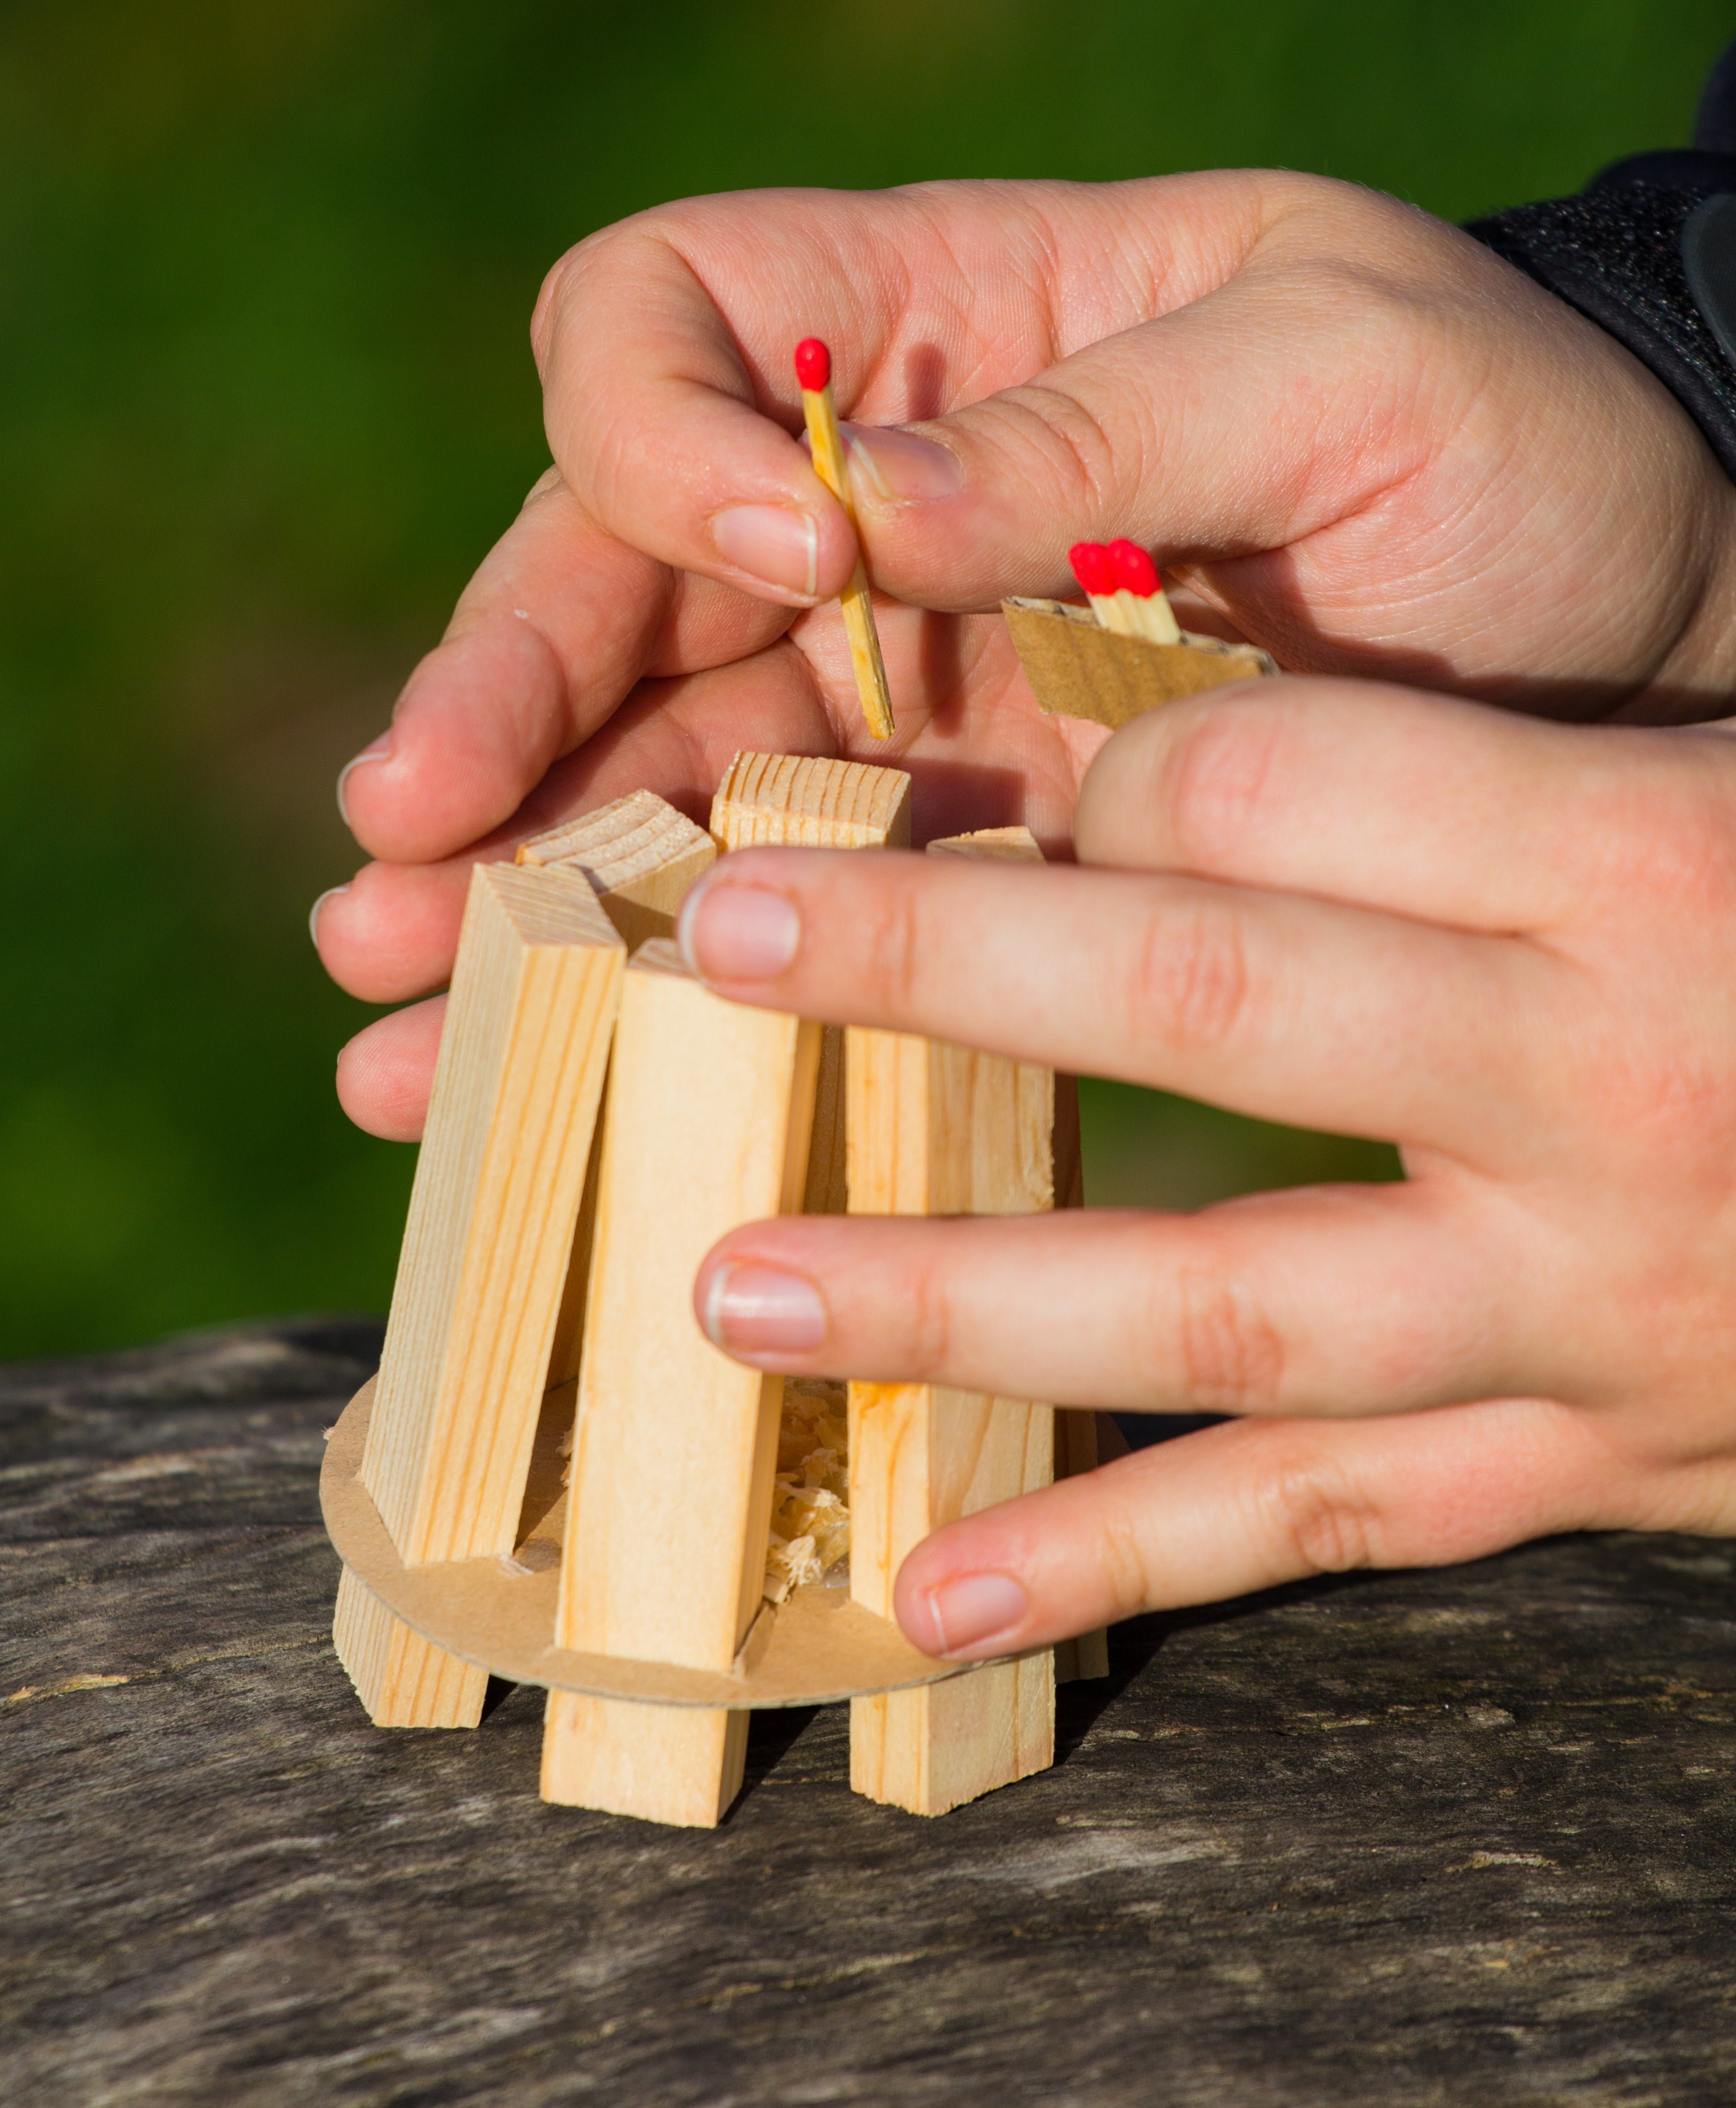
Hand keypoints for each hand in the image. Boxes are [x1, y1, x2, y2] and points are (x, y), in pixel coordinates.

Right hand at [320, 171, 1735, 1135]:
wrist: (1636, 643)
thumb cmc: (1518, 444)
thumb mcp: (1351, 374)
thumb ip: (1104, 426)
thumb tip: (849, 514)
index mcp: (944, 316)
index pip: (673, 311)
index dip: (665, 432)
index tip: (783, 553)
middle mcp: (870, 498)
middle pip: (601, 564)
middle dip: (503, 698)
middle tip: (408, 839)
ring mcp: (893, 678)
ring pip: (643, 759)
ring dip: (512, 877)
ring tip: (395, 1007)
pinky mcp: (952, 840)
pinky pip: (764, 901)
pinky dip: (646, 989)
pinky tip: (520, 1084)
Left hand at [680, 675, 1735, 1654]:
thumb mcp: (1695, 790)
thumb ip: (1451, 782)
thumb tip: (1119, 774)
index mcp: (1639, 856)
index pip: (1285, 780)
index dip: (1088, 765)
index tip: (969, 768)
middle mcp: (1604, 1075)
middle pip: (1212, 1000)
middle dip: (941, 962)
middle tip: (714, 939)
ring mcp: (1593, 1301)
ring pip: (1226, 1295)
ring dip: (965, 1295)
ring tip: (739, 1289)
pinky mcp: (1596, 1462)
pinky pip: (1334, 1521)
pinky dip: (1127, 1561)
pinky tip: (938, 1587)